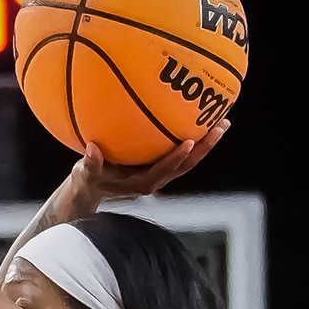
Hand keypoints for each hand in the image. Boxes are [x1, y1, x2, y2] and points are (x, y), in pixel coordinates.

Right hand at [65, 125, 228, 210]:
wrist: (92, 190)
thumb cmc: (88, 181)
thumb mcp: (85, 174)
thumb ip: (90, 164)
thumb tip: (92, 148)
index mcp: (142, 183)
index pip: (164, 171)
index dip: (177, 158)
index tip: (189, 141)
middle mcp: (156, 179)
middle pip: (186, 164)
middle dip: (205, 147)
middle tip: (221, 126)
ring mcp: (160, 172)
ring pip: (188, 159)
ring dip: (206, 142)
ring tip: (223, 121)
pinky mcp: (161, 165)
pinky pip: (181, 151)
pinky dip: (193, 137)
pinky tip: (201, 118)